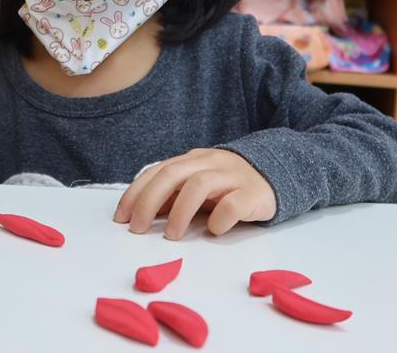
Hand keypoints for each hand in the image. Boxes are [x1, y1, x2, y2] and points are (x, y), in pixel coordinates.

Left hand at [112, 149, 275, 239]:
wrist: (275, 176)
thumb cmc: (227, 187)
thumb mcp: (196, 187)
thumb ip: (172, 196)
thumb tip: (140, 213)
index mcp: (191, 160)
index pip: (157, 171)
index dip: (136, 193)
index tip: (121, 218)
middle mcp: (209, 162)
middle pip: (173, 174)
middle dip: (149, 201)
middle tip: (138, 229)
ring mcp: (232, 176)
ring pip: (200, 184)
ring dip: (180, 211)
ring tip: (171, 236)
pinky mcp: (253, 193)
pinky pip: (232, 204)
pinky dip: (218, 219)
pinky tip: (213, 231)